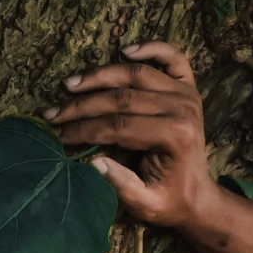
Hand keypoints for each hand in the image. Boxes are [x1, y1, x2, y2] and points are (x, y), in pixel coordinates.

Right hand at [45, 40, 217, 230]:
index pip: (119, 126)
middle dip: (82, 105)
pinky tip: (125, 50)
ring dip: (100, 76)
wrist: (199, 196)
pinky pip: (174, 58)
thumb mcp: (145, 204)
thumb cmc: (170, 201)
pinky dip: (152, 48)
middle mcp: (183, 109)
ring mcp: (187, 94)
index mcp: (175, 137)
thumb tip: (92, 162)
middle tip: (53, 113)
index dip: (83, 129)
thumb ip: (121, 184)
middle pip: (122, 98)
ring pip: (136, 74)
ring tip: (70, 84)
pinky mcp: (189, 87)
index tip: (57, 133)